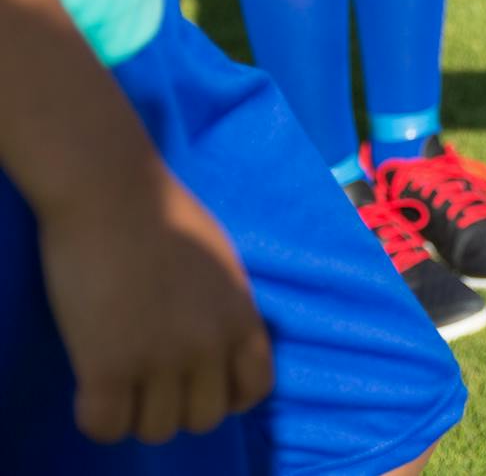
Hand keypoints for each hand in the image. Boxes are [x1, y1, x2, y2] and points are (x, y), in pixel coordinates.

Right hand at [37, 162, 272, 444]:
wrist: (114, 194)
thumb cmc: (165, 215)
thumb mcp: (222, 264)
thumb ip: (225, 307)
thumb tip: (216, 341)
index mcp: (241, 317)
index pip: (255, 388)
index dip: (226, 395)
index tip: (199, 384)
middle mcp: (209, 345)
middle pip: (204, 418)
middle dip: (178, 406)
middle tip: (151, 382)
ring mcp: (160, 359)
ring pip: (156, 429)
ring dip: (136, 414)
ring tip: (119, 384)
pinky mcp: (107, 366)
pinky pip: (106, 426)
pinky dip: (98, 417)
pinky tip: (92, 388)